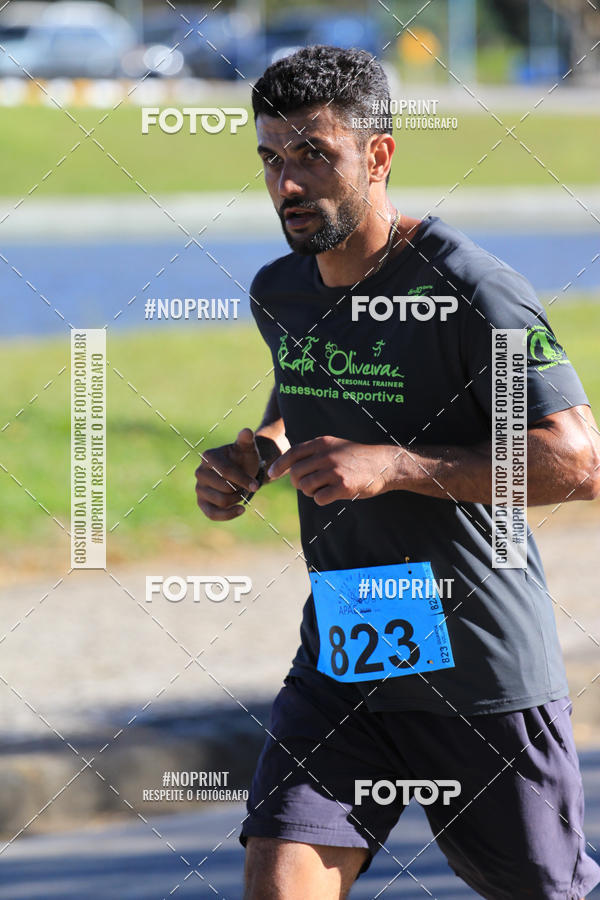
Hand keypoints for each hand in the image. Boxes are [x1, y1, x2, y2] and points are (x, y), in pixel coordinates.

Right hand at [195, 428, 260, 520]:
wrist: (242, 470)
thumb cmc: (244, 458)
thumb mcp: (247, 448)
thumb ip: (246, 440)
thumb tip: (246, 432)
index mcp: (208, 457)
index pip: (227, 472)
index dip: (243, 480)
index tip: (256, 485)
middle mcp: (199, 472)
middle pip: (224, 489)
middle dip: (240, 490)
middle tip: (246, 486)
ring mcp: (199, 488)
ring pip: (221, 501)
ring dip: (237, 500)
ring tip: (242, 493)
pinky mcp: (201, 502)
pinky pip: (211, 514)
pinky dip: (228, 515)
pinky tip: (241, 510)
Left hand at [267, 436, 392, 505]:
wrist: (385, 464)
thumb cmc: (357, 457)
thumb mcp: (335, 445)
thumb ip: (314, 452)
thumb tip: (290, 465)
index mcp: (322, 443)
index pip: (292, 454)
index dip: (279, 465)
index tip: (271, 474)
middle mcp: (326, 455)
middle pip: (296, 474)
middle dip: (298, 483)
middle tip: (308, 486)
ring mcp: (335, 471)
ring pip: (306, 487)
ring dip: (310, 492)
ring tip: (323, 489)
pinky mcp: (343, 487)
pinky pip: (319, 499)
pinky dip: (322, 500)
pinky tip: (332, 495)